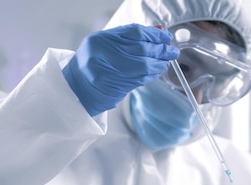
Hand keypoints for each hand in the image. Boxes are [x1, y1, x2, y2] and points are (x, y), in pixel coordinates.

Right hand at [62, 24, 179, 115]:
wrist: (78, 87)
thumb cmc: (95, 62)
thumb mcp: (108, 43)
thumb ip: (131, 37)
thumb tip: (159, 31)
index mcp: (100, 40)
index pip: (135, 33)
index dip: (154, 35)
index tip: (166, 37)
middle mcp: (103, 54)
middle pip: (141, 49)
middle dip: (161, 50)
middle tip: (172, 51)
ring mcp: (108, 72)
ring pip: (143, 66)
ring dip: (159, 64)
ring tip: (167, 61)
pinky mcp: (115, 87)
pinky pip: (140, 79)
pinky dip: (152, 74)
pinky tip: (158, 71)